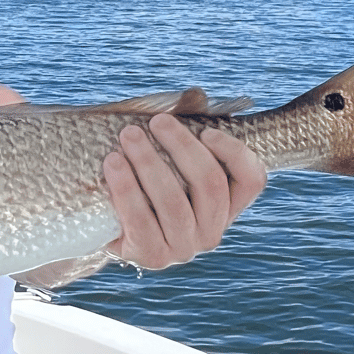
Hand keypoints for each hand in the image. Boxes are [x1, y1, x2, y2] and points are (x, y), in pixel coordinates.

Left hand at [104, 114, 265, 269]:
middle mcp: (211, 230)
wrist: (103, 223)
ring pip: (175, 202)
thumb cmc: (141, 179)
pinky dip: (126, 188)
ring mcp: (183, 247)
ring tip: (128, 135)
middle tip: (156, 121)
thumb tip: (195, 97)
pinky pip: (141, 221)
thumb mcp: (165, 156)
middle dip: (182, 147)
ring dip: (150, 163)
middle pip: (210, 185)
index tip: (207, 129)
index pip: (251, 180)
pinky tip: (112, 163)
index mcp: (225, 205)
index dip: (235, 153)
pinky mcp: (151, 256)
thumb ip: (182, 130)